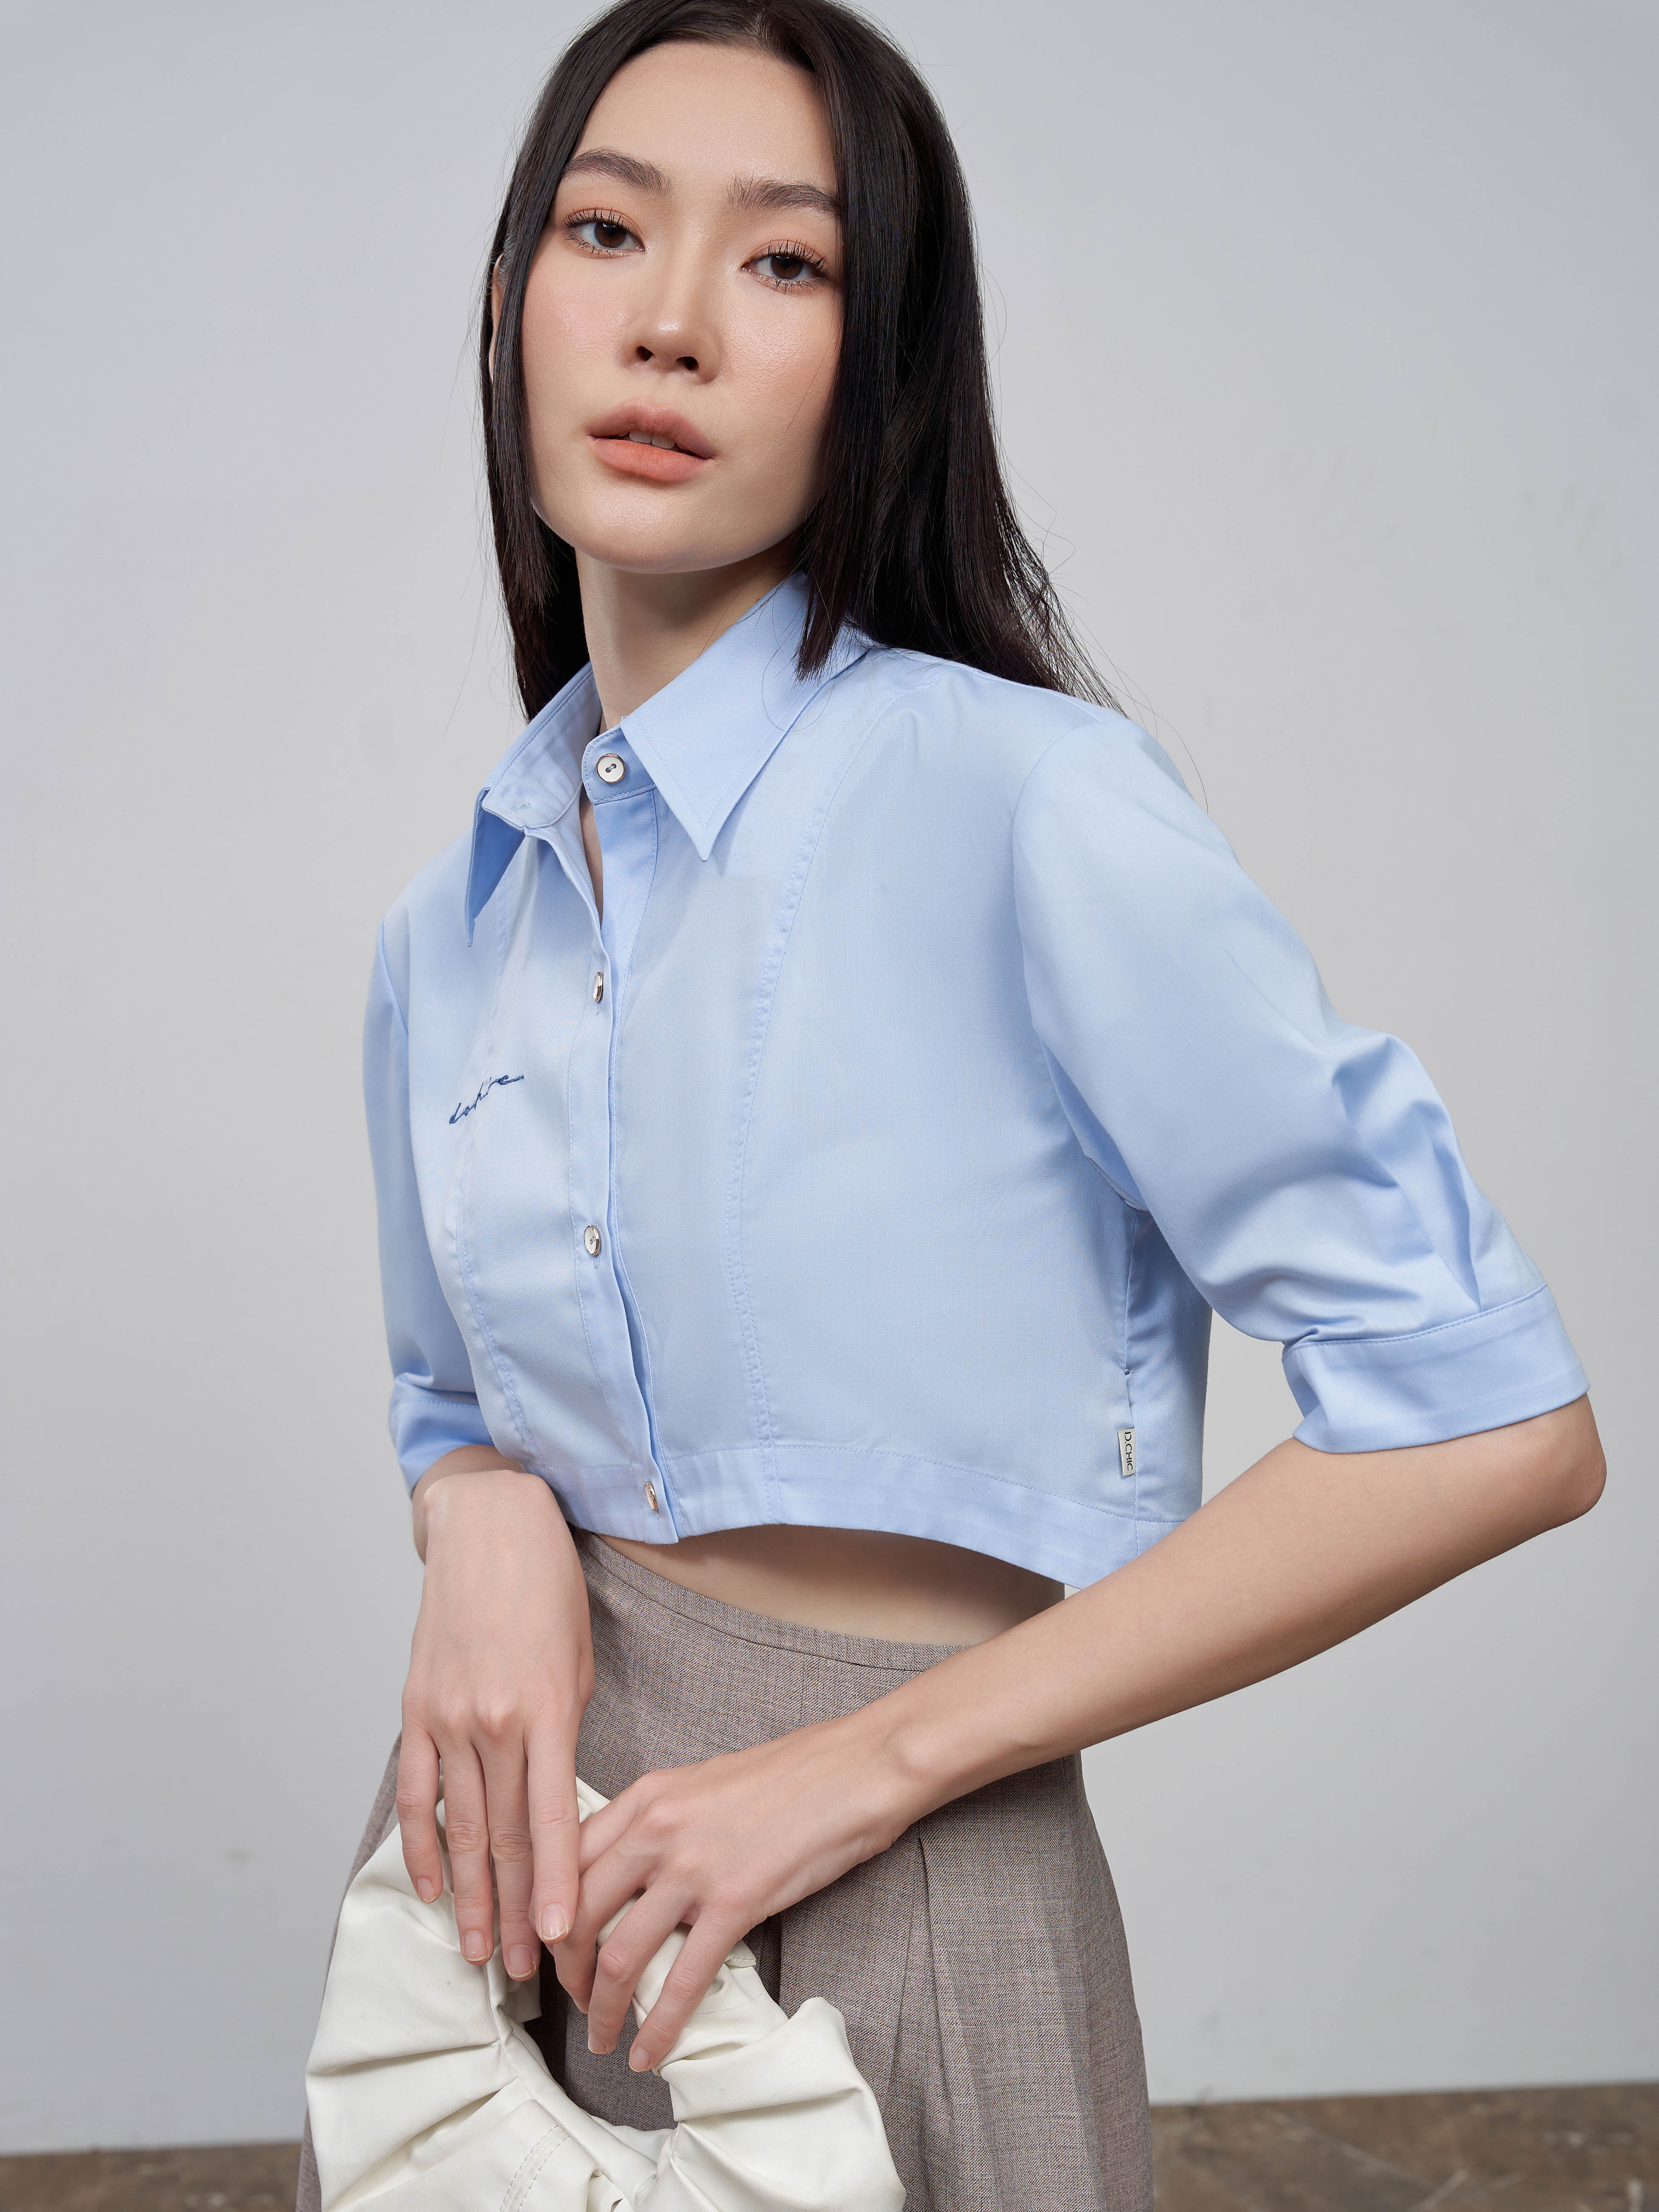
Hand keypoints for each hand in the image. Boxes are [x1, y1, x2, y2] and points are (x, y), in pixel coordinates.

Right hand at [398, 1458, 594, 1985]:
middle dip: (514, 1910)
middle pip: (506, 1837)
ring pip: (460, 1827)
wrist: (491, 1525)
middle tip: (520, 1971)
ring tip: (476, 1950)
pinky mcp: (416, 1708)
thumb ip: (564, 1732)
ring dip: (469, 1895)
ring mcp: (448, 1717)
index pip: (553, 1819)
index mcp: (548, 1710)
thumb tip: (555, 1794)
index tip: (562, 1939)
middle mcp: (494, 1721)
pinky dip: (421, 1842)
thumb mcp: (580, 1659)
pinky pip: (415, 1791)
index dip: (557, 1886)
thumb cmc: (548, 1589)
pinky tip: (431, 1884)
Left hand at [558, 1711, 917, 2070]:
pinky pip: (683, 1979)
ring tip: (604, 2038)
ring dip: (603, 2009)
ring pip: (619, 1954)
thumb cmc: (790, 1774)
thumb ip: (658, 1821)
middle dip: (566, 1972)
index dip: (544, 1914)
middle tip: (576, 2002)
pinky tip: (649, 2053)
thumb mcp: (702, 1782)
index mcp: (646, 1796)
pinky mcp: (736, 1901)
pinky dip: (659, 2026)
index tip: (546, 1948)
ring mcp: (694, 1866)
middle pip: (576, 1913)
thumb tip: (629, 1872)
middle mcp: (656, 1828)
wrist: (856, 1768)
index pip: (564, 1860)